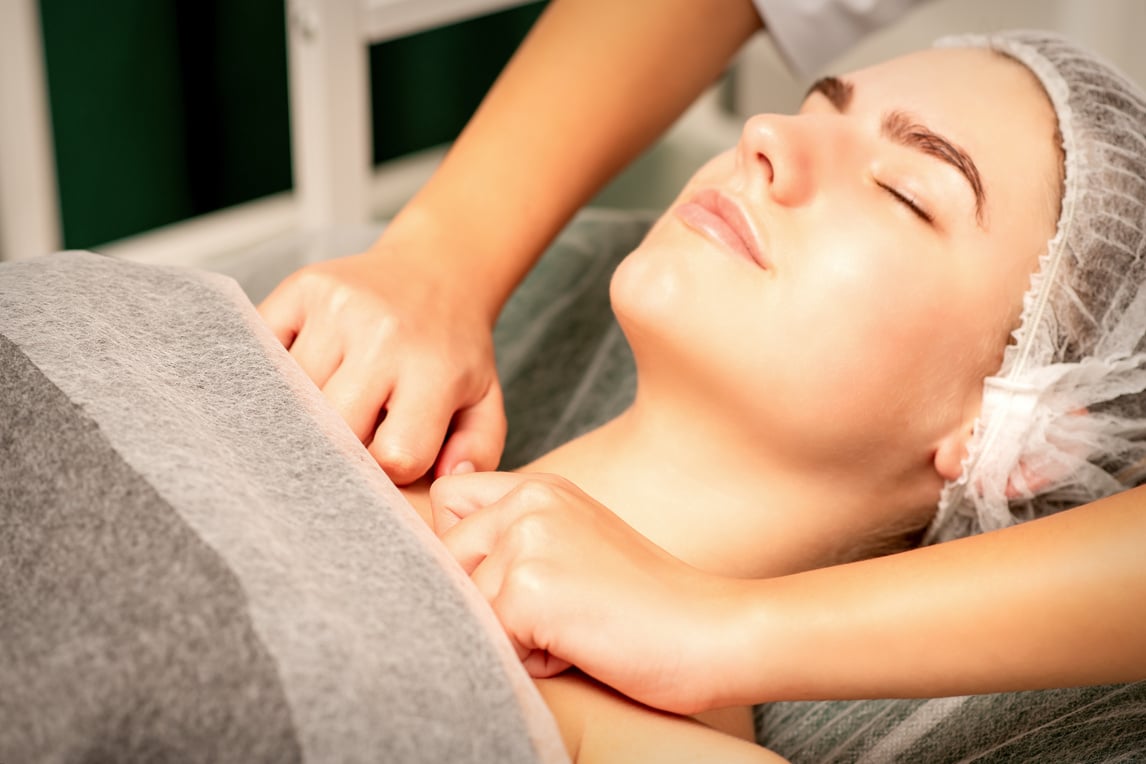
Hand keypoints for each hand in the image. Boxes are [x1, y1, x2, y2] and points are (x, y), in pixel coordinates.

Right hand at [257, 241, 505, 483]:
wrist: (435, 271)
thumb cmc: (452, 349)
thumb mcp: (483, 401)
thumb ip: (477, 452)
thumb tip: (446, 479)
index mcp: (434, 370)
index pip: (394, 454)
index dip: (387, 469)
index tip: (390, 452)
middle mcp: (384, 334)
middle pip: (335, 428)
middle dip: (342, 443)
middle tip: (356, 430)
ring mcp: (339, 307)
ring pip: (294, 395)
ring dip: (307, 408)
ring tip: (336, 395)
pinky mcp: (303, 287)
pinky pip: (262, 351)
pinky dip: (273, 372)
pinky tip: (301, 373)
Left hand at [432, 471, 746, 714]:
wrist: (712, 631)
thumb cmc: (647, 604)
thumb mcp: (576, 545)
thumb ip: (515, 535)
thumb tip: (433, 547)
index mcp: (539, 486)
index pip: (447, 501)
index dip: (465, 548)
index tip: (513, 579)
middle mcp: (528, 501)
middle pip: (445, 558)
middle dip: (487, 599)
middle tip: (561, 611)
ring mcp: (527, 541)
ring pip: (467, 605)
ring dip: (512, 634)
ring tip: (574, 628)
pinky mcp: (528, 589)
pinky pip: (493, 641)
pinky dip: (532, 660)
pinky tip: (580, 646)